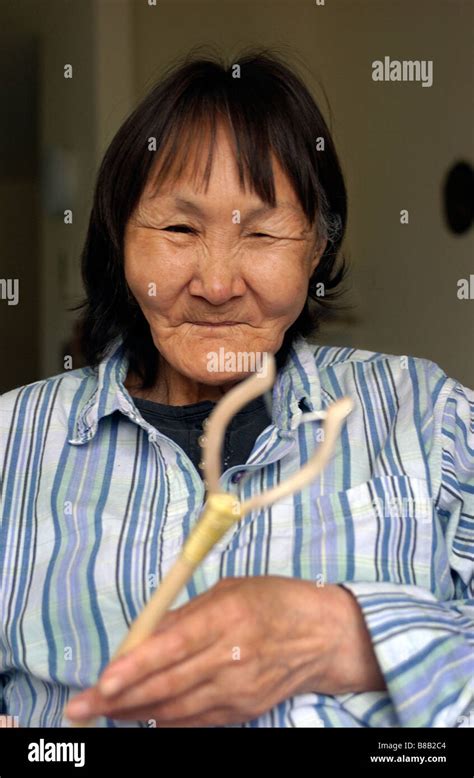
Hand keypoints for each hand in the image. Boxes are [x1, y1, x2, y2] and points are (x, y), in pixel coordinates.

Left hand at [65, 576, 384, 726]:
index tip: (103, 680)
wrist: (323, 636)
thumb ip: (184, 615)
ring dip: (135, 711)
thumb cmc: (273, 601)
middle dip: (119, 698)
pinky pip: (197, 721)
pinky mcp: (244, 710)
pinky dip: (166, 721)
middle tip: (82, 705)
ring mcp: (239, 689)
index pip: (173, 646)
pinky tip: (143, 716)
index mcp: (227, 616)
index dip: (136, 666)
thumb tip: (142, 636)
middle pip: (167, 684)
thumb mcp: (228, 590)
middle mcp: (232, 656)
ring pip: (177, 709)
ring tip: (104, 710)